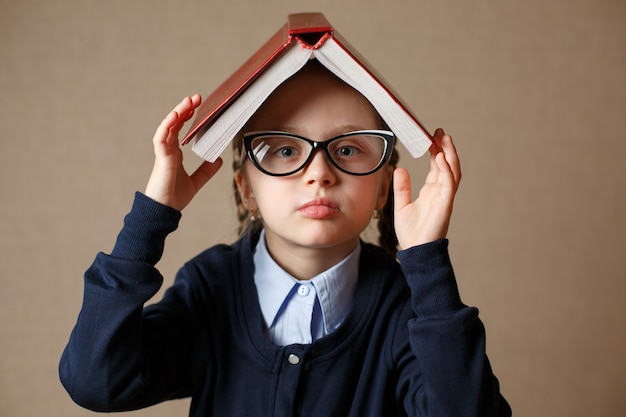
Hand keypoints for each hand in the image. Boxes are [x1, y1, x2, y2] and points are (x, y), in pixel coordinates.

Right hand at [144, 94, 222, 210]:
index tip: (198, 106)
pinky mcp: (161, 158)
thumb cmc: (174, 197)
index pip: (179, 129)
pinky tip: (175, 116)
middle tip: (196, 98)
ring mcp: (163, 153)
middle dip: (184, 109)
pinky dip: (167, 125)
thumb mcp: (196, 182)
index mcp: (174, 153)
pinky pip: (161, 138)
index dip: (187, 116)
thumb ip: (206, 171)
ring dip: (177, 112)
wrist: (164, 211)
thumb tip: (219, 159)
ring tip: (188, 102)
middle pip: (174, 124)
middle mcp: (167, 150)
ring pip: (167, 126)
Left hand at [393, 129, 460, 248]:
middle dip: (445, 148)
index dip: (436, 151)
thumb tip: (399, 169)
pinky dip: (446, 170)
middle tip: (440, 132)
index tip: (431, 137)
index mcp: (431, 191)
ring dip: (450, 155)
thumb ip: (402, 188)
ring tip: (445, 139)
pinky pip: (449, 184)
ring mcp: (444, 198)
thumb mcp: (401, 206)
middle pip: (447, 165)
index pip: (436, 166)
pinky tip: (441, 157)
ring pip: (452, 171)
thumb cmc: (411, 233)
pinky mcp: (445, 205)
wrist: (415, 251)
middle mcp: (440, 192)